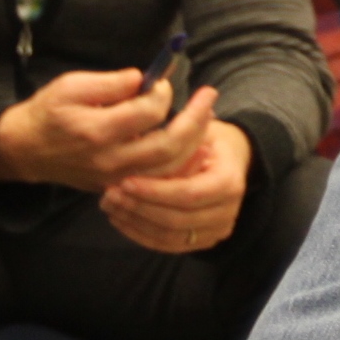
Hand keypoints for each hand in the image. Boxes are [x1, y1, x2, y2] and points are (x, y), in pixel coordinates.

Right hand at [0, 68, 217, 190]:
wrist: (24, 150)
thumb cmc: (48, 112)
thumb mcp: (71, 85)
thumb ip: (110, 83)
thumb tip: (144, 79)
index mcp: (96, 130)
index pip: (147, 113)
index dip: (162, 94)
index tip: (162, 82)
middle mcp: (108, 159)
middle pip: (167, 145)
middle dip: (194, 120)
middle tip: (210, 97)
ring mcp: (113, 178)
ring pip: (168, 166)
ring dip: (194, 141)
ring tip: (208, 116)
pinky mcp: (115, 187)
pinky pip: (157, 178)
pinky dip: (179, 160)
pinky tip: (192, 141)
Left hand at [101, 117, 252, 253]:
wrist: (225, 165)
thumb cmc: (208, 142)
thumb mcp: (204, 129)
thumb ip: (195, 122)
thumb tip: (204, 95)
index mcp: (230, 183)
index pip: (189, 194)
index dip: (155, 190)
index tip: (127, 180)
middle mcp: (227, 212)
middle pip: (176, 219)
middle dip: (140, 207)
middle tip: (110, 193)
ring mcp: (214, 231)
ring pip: (168, 236)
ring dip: (135, 221)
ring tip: (110, 203)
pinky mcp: (199, 242)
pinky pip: (165, 245)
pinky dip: (139, 234)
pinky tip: (119, 217)